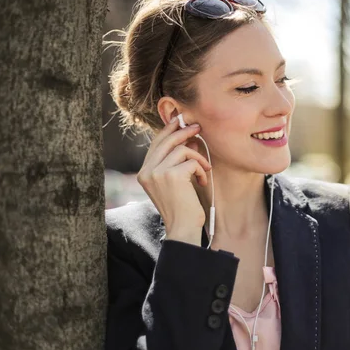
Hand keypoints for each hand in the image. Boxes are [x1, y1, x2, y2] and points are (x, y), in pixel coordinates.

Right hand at [136, 117, 211, 245]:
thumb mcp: (173, 182)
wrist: (182, 228)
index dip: (168, 130)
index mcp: (144, 172)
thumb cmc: (181, 207)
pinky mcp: (172, 175)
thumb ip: (174, 161)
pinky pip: (192, 161)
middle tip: (198, 128)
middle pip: (167, 141)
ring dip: (198, 158)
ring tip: (205, 169)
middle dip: (184, 132)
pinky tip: (202, 181)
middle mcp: (147, 171)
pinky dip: (201, 169)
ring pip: (182, 149)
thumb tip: (188, 137)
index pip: (155, 144)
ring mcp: (157, 173)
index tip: (180, 121)